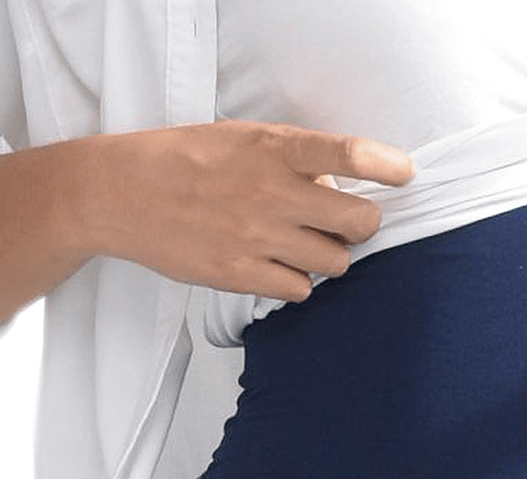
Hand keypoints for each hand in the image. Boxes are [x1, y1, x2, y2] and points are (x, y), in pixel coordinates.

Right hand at [91, 119, 415, 301]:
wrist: (121, 193)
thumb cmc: (186, 161)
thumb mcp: (242, 140)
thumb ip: (292, 161)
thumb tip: (338, 190)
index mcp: (273, 148)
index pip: (347, 153)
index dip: (386, 166)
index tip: (404, 174)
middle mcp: (271, 193)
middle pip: (359, 221)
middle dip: (362, 225)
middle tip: (346, 223)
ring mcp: (257, 236)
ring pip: (336, 262)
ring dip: (331, 257)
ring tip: (304, 245)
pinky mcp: (239, 273)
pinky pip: (301, 290)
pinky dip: (298, 282)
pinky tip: (278, 267)